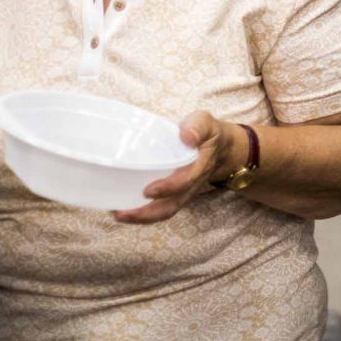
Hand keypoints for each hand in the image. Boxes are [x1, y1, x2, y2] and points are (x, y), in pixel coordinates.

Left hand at [115, 111, 238, 224]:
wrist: (222, 148)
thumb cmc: (208, 133)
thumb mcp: (206, 122)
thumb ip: (197, 126)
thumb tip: (185, 135)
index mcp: (199, 166)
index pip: (185, 181)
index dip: (168, 188)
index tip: (148, 190)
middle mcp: (191, 184)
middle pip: (171, 206)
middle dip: (147, 214)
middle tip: (122, 213)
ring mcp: (184, 192)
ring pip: (165, 211)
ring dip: (142, 217)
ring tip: (118, 215)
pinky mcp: (175, 194)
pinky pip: (161, 208)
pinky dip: (143, 213)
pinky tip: (124, 209)